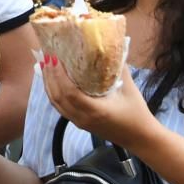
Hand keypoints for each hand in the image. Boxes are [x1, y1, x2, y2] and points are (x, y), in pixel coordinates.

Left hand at [39, 54, 156, 150]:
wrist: (139, 137)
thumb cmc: (136, 112)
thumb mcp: (129, 87)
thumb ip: (118, 67)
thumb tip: (110, 46)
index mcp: (95, 110)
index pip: (69, 92)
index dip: (58, 75)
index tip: (54, 58)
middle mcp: (83, 118)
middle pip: (57, 97)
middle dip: (49, 76)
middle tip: (45, 56)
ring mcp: (79, 122)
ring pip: (56, 103)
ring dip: (48, 84)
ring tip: (45, 65)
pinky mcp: (79, 123)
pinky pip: (60, 108)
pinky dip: (53, 93)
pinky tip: (53, 81)